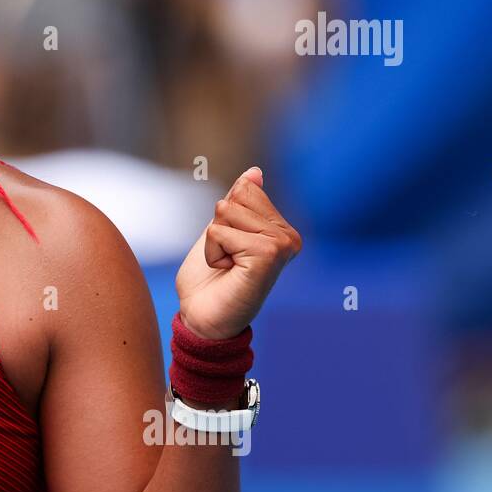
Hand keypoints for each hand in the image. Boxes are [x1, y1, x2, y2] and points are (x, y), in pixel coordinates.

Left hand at [174, 167, 301, 340]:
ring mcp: (282, 245)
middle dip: (218, 228)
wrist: (202, 319)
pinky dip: (213, 252)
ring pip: (226, 211)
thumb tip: (255, 173)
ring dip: (214, 241)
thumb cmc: (210, 279)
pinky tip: (227, 272)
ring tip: (227, 266)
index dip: (223, 218)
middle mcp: (288, 236)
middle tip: (227, 260)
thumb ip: (239, 203)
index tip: (230, 249)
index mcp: (280, 229)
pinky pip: (220, 231)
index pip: (244, 189)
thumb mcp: (222, 231)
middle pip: (235, 197)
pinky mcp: (268, 255)